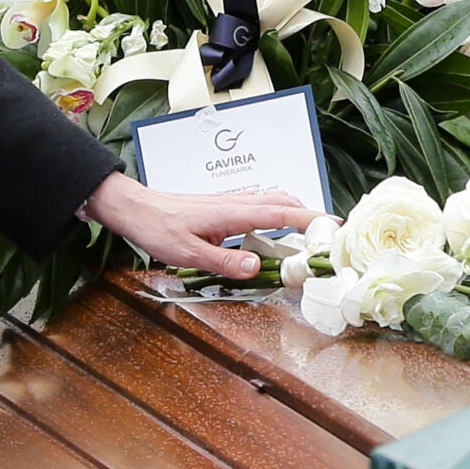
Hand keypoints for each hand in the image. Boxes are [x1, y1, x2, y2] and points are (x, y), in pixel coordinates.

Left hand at [80, 171, 329, 279]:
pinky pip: (257, 206)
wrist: (135, 209)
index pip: (281, 212)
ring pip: (271, 201)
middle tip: (329, 234)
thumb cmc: (157, 227)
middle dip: (310, 214)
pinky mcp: (222, 207)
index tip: (334, 227)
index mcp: (232, 213)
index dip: (310, 218)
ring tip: (308, 233)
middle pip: (283, 202)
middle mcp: (235, 203)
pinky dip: (275, 213)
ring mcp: (229, 203)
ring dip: (294, 212)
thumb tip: (257, 267)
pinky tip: (273, 229)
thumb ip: (224, 260)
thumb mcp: (188, 252)